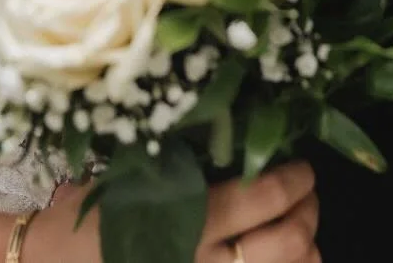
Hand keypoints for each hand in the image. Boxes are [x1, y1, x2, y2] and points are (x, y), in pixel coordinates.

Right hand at [22, 161, 318, 262]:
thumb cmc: (84, 223)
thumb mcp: (128, 181)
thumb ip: (179, 168)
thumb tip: (237, 140)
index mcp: (178, 221)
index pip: (258, 199)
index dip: (292, 181)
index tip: (301, 167)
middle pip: (286, 245)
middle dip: (308, 214)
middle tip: (307, 196)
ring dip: (306, 252)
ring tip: (300, 233)